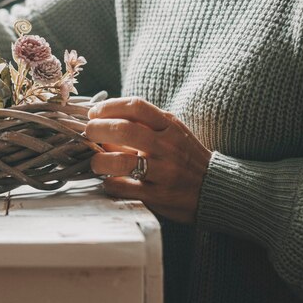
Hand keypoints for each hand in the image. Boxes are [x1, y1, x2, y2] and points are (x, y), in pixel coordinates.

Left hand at [85, 97, 211, 223]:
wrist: (214, 188)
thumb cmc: (184, 157)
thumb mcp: (170, 134)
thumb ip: (142, 126)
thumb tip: (102, 122)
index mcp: (170, 126)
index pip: (136, 106)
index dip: (109, 106)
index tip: (94, 112)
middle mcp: (168, 146)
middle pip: (124, 131)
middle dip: (97, 130)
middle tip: (88, 134)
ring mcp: (164, 172)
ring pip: (121, 162)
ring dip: (99, 161)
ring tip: (95, 163)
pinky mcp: (159, 196)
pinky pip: (124, 188)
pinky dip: (110, 184)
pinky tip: (109, 182)